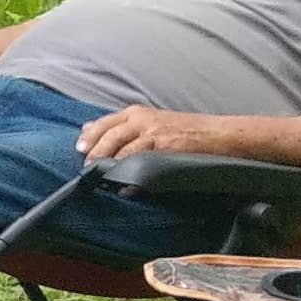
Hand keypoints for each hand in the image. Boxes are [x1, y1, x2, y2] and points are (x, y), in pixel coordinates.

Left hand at [77, 104, 231, 162]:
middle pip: (110, 135)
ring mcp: (156, 133)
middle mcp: (144, 120)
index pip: (105, 123)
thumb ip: (122, 125)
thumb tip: (88, 128)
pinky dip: (132, 176)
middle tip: (87, 167)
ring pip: (123, 149)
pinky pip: (143, 162)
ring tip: (100, 177)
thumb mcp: (152, 121)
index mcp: (138, 113)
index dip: (90, 136)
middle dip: (95, 152)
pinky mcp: (168, 148)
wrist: (220, 134)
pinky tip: (125, 186)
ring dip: (110, 164)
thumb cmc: (186, 130)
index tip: (79, 149)